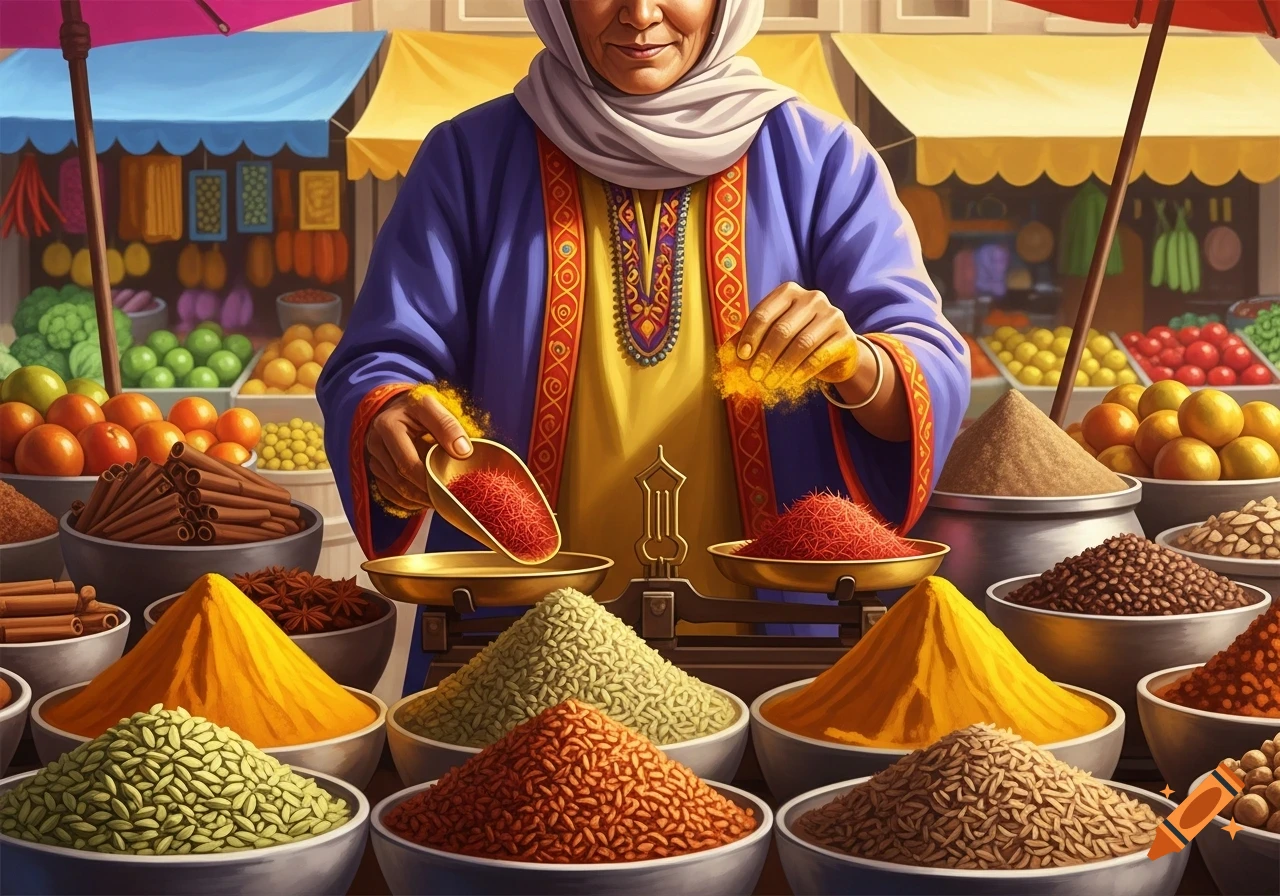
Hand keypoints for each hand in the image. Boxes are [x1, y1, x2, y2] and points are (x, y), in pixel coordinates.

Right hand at [366, 389, 472, 510]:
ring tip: (440, 501)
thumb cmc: (418, 406)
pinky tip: (424, 500)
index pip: (407, 463)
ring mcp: (373, 457)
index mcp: (388, 426)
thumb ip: (448, 426)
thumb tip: (463, 452)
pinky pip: (389, 492)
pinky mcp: (376, 468)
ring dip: (417, 499)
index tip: (449, 490)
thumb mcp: (433, 406)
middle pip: (400, 480)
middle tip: (447, 502)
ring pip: (395, 489)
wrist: (399, 405)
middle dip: (425, 494)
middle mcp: (375, 443)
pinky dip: (407, 501)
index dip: (428, 481)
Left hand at [735, 283, 858, 387]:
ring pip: (802, 343)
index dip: (751, 335)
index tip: (742, 357)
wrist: (835, 352)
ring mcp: (832, 315)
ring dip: (782, 366)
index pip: (765, 312)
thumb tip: (726, 354)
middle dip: (765, 355)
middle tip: (754, 376)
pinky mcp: (846, 336)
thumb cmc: (796, 340)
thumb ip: (751, 340)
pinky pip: (821, 355)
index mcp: (789, 292)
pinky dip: (803, 370)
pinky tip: (792, 381)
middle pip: (783, 329)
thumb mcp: (772, 336)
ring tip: (770, 383)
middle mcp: (813, 298)